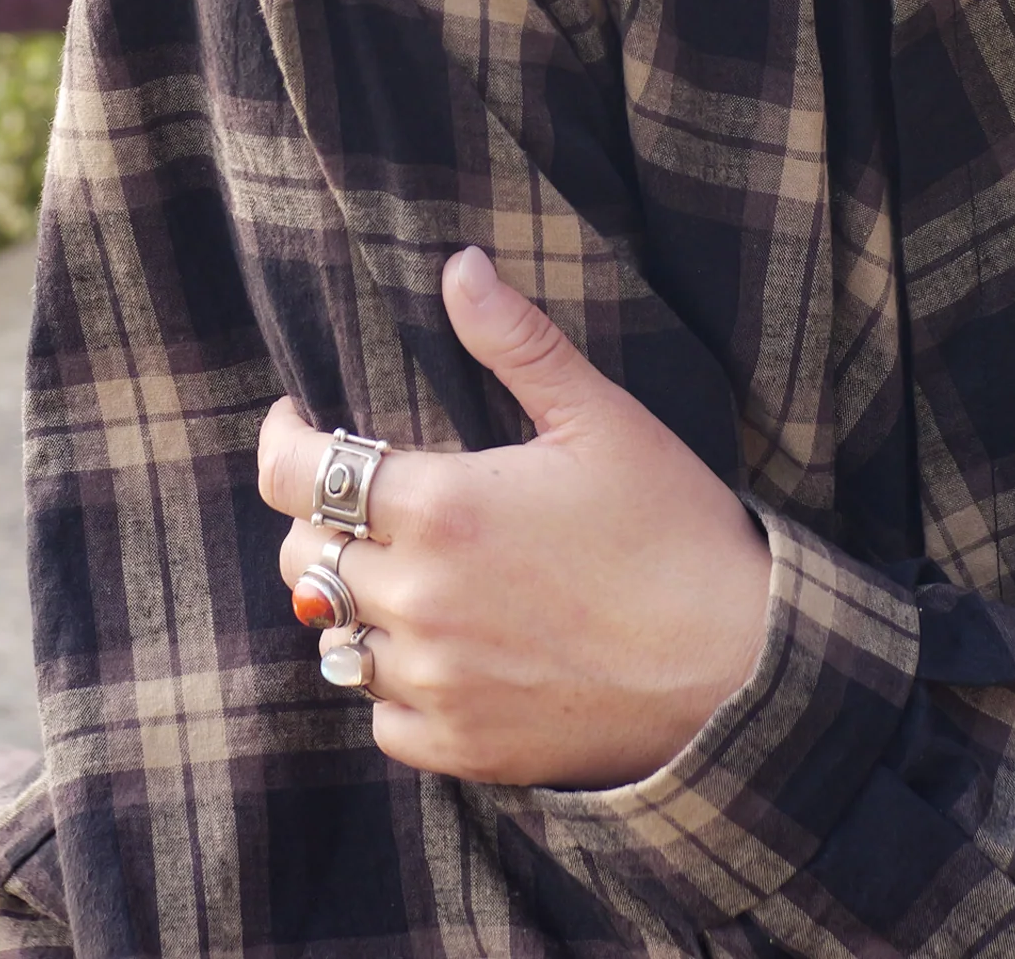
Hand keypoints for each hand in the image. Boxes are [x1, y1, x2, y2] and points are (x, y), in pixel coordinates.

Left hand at [259, 247, 770, 788]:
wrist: (736, 667)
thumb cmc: (672, 528)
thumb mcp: (599, 417)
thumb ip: (516, 340)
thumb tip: (459, 266)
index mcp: (442, 507)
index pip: (295, 474)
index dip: (279, 440)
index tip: (293, 419)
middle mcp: (418, 599)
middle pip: (304, 556)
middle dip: (321, 516)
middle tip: (367, 496)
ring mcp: (434, 681)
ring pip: (334, 637)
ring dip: (355, 599)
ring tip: (404, 570)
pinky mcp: (460, 747)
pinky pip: (380, 716)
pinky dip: (393, 681)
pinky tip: (439, 649)